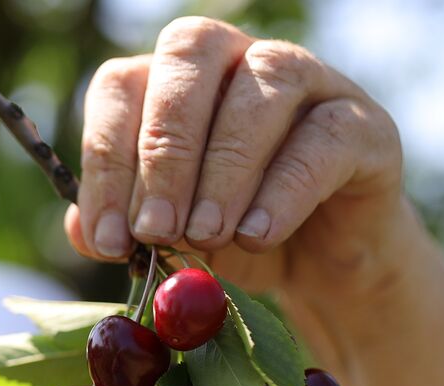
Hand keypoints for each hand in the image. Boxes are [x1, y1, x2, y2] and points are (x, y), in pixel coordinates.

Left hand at [67, 17, 408, 319]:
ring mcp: (308, 80)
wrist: (321, 269)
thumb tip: (80, 227)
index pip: (123, 84)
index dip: (108, 160)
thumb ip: (122, 227)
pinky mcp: (362, 125)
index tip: (109, 239)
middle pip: (190, 60)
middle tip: (156, 230)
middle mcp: (239, 59)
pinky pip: (323, 139)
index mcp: (175, 78)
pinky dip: (284, 190)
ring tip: (204, 237)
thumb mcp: (169, 238)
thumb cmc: (233, 237)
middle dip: (164, 153)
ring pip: (261, 90)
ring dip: (223, 170)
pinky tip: (257, 236)